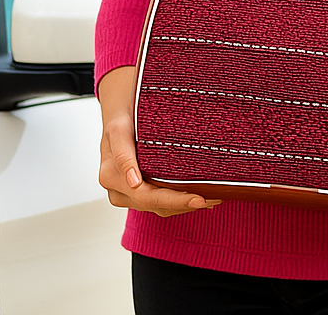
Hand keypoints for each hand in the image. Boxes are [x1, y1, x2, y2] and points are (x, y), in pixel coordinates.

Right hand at [98, 65, 220, 217]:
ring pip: (161, 208)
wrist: (118, 117)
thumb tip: (134, 183)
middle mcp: (118, 190)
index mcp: (112, 176)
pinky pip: (161, 204)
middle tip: (215, 198)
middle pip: (157, 205)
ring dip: (187, 205)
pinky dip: (180, 202)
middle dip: (187, 203)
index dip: (176, 200)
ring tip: (214, 198)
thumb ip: (123, 154)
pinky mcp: (138, 195)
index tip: (199, 199)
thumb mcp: (119, 129)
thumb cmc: (121, 119)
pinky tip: (201, 196)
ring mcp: (128, 195)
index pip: (148, 197)